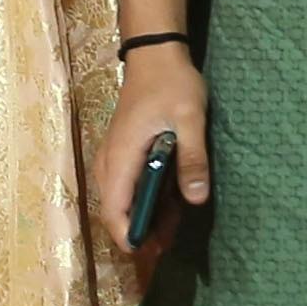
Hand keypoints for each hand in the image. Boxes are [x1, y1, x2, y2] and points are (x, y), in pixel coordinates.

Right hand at [108, 41, 210, 232]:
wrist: (154, 52)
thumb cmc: (172, 83)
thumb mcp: (190, 119)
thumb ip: (192, 159)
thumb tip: (196, 199)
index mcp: (122, 156)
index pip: (113, 208)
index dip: (127, 235)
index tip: (148, 253)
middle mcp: (110, 161)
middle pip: (113, 209)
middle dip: (137, 232)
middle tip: (167, 246)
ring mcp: (114, 156)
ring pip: (119, 200)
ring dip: (141, 217)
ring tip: (170, 232)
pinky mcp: (122, 153)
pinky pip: (126, 186)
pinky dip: (143, 200)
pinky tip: (167, 205)